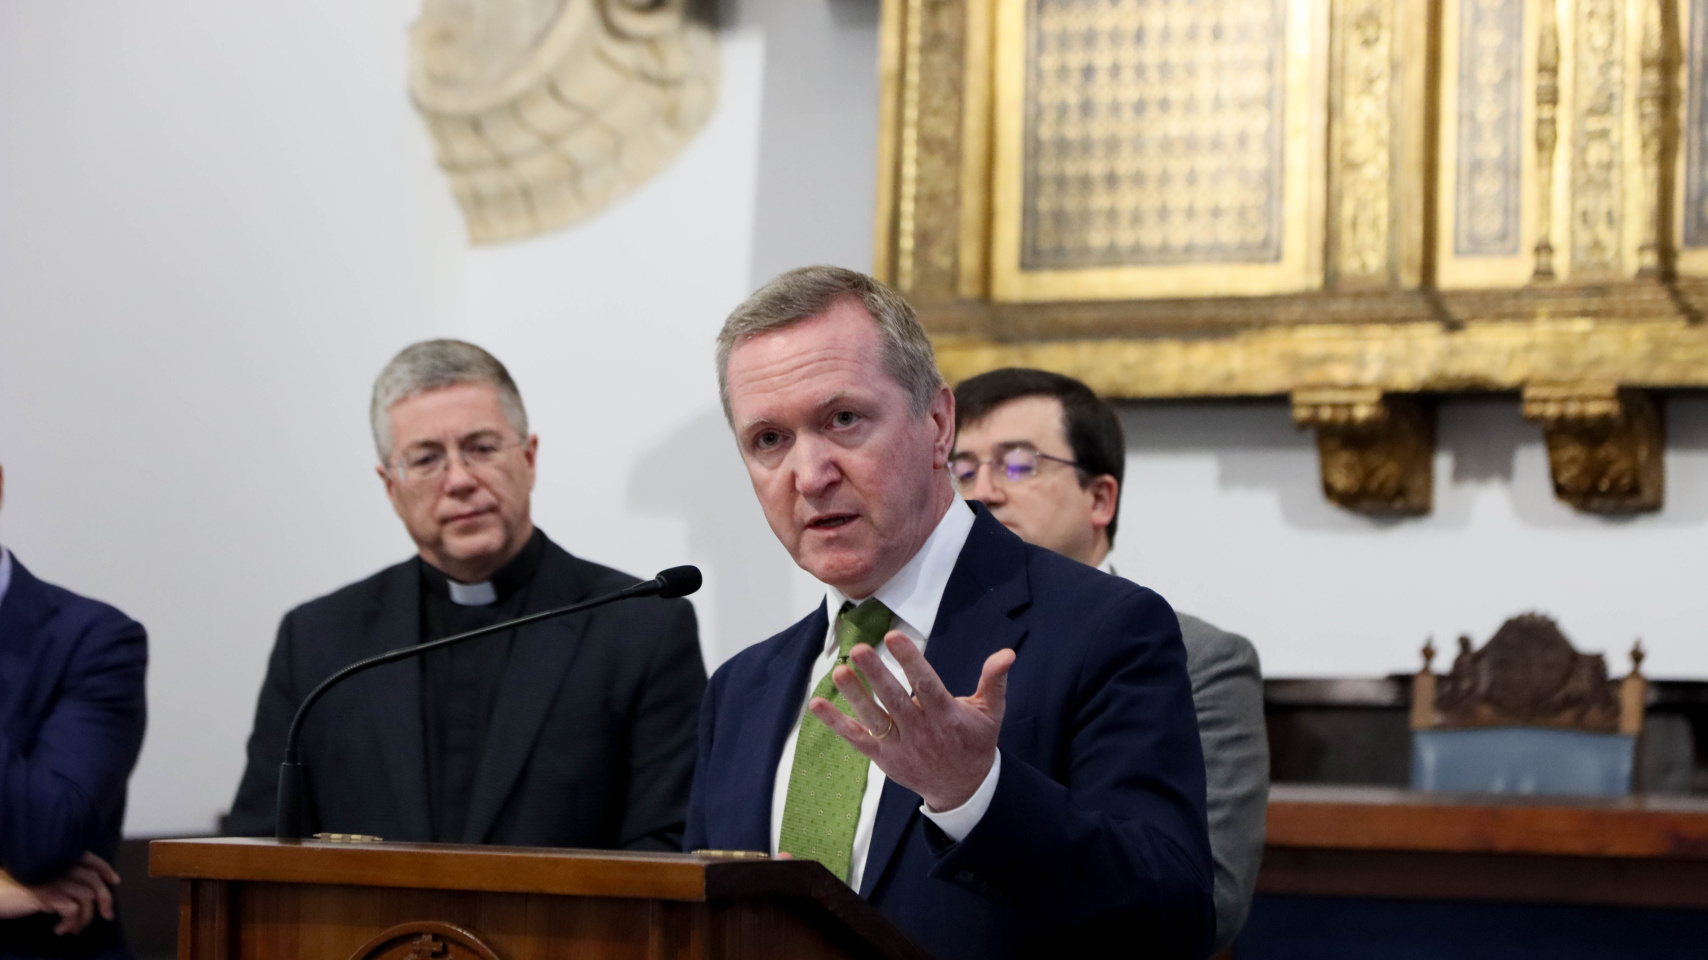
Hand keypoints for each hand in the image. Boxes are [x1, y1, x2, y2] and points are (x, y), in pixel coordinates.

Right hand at [0, 853, 120, 935]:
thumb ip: (64, 881)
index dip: (105, 869)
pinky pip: (71, 909)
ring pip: (86, 897)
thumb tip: (90, 895)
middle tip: (107, 916)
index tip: (114, 881)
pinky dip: (69, 922)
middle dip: (105, 899)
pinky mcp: (46, 895)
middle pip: (93, 880)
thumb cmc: (18, 891)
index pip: (90, 859)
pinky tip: (59, 929)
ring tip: (74, 928)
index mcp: (60, 860)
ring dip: (84, 917)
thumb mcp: (45, 882)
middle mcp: (59, 866)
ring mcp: (53, 880)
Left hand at [808, 630, 1014, 811]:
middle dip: (877, 675)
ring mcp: (900, 746)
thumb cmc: (975, 742)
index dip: (911, 662)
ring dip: (855, 696)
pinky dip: (836, 723)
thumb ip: (994, 681)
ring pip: (874, 720)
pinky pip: (857, 739)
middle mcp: (921, 731)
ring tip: (839, 672)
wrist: (962, 790)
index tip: (895, 637)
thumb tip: (1007, 653)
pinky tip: (816, 705)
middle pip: (895, 701)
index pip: (927, 686)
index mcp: (946, 717)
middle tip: (860, 649)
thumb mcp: (990, 713)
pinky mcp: (884, 758)